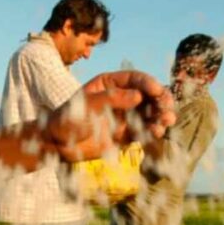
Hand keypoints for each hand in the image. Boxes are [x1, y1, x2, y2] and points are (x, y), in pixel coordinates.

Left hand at [46, 70, 175, 161]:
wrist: (57, 145)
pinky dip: (153, 131)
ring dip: (161, 116)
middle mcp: (121, 98)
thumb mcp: (86, 104)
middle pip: (147, 95)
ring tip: (166, 121)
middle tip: (167, 108)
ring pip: (149, 113)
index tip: (157, 91)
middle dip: (160, 100)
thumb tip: (138, 96)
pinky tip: (157, 133)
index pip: (135, 79)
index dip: (148, 83)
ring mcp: (124, 117)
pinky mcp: (126, 135)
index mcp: (110, 84)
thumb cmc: (66, 118)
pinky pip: (144, 131)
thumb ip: (111, 99)